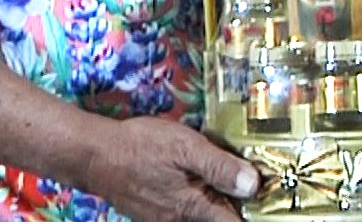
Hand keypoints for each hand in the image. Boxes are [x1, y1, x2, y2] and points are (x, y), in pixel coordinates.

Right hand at [85, 115, 258, 220]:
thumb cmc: (140, 147)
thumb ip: (220, 167)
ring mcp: (164, 219)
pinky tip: (196, 179)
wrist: (93, 155)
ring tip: (228, 179)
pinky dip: (195, 199)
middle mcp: (180, 220)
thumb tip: (253, 185)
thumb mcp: (186, 147)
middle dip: (235, 205)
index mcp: (194, 208)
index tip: (267, 204)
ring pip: (200, 215)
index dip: (253, 214)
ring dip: (215, 202)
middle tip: (251, 184)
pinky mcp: (153, 212)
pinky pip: (183, 211)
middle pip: (218, 220)